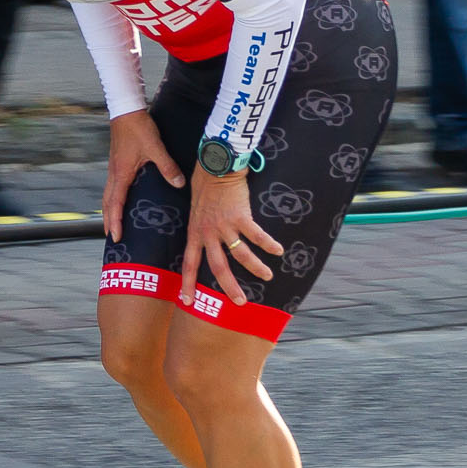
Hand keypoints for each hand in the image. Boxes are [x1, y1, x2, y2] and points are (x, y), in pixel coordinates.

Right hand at [102, 109, 185, 236]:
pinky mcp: (116, 163)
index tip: (115, 236)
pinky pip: (112, 186)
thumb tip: (179, 183)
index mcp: (122, 173)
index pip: (115, 203)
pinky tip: (119, 199)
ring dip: (108, 210)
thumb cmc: (138, 127)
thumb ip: (167, 166)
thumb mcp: (155, 147)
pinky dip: (112, 198)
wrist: (126, 110)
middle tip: (111, 237)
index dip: (115, 221)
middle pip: (107, 203)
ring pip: (107, 195)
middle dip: (108, 221)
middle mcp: (115, 173)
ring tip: (111, 222)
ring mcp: (114, 168)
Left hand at [181, 168, 282, 308]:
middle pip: (218, 267)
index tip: (187, 301)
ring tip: (267, 276)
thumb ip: (200, 223)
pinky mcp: (241, 216)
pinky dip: (269, 244)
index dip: (188, 283)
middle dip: (229, 287)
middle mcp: (208, 233)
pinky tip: (279, 251)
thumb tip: (205, 232)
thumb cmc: (205, 182)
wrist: (216, 164)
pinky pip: (257, 235)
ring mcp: (225, 226)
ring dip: (256, 267)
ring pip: (241, 255)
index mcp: (195, 232)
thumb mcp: (195, 207)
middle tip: (240, 302)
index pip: (189, 263)